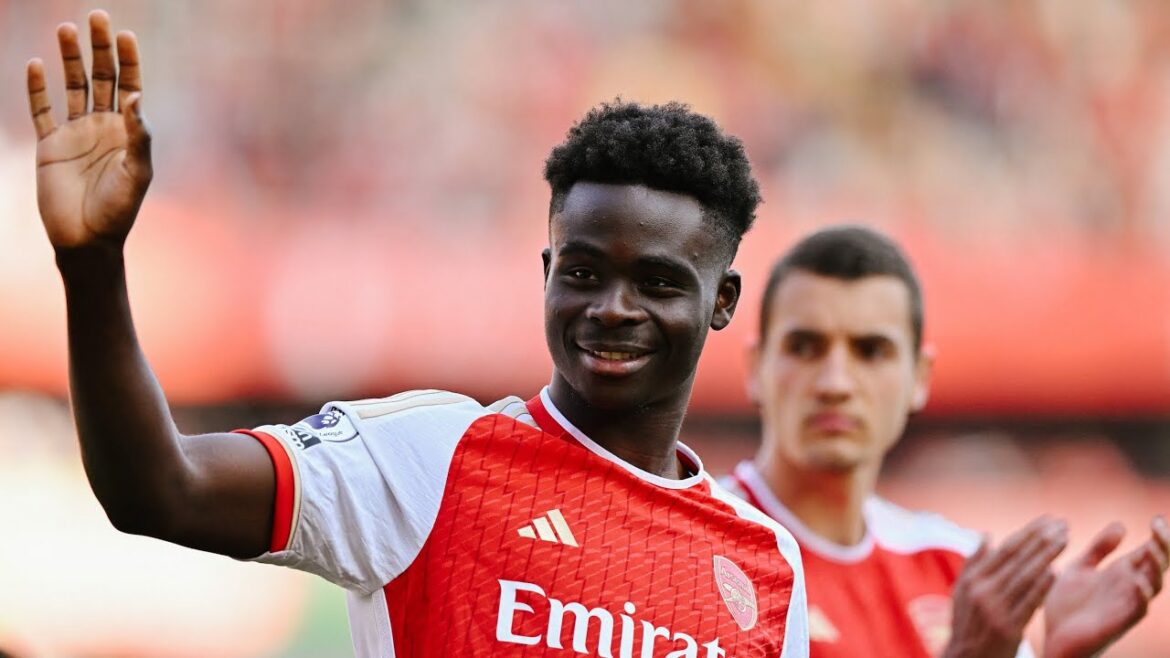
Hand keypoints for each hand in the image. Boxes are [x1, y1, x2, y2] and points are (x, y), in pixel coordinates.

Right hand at [27, 10, 151, 250]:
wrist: (86, 239)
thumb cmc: (118, 210)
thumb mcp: (137, 173)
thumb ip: (137, 136)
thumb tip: (134, 96)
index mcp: (128, 131)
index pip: (130, 86)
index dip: (129, 60)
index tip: (126, 35)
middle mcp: (102, 126)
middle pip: (101, 77)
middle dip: (100, 47)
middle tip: (97, 16)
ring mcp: (75, 133)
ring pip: (72, 86)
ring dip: (69, 58)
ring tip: (66, 28)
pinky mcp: (49, 144)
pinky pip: (41, 109)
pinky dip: (37, 88)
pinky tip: (35, 64)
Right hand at [944, 516, 1068, 657]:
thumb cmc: (967, 624)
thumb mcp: (961, 592)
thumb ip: (974, 563)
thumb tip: (986, 534)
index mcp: (972, 580)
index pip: (1004, 549)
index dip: (1027, 532)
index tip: (1047, 519)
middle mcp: (982, 591)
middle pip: (1016, 559)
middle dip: (1041, 538)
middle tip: (1061, 522)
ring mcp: (995, 610)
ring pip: (1025, 576)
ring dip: (1047, 556)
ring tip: (1065, 539)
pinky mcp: (1008, 628)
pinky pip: (1028, 602)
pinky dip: (1041, 586)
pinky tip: (1056, 572)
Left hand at [1043, 517, 1169, 657]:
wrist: (1053, 640)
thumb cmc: (1068, 607)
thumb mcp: (1080, 569)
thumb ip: (1099, 549)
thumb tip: (1122, 524)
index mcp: (1120, 574)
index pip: (1149, 552)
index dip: (1158, 536)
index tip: (1157, 517)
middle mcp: (1128, 588)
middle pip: (1157, 565)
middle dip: (1163, 546)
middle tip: (1159, 525)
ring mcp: (1125, 605)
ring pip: (1153, 585)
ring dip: (1155, 568)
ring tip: (1151, 549)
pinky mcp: (1117, 622)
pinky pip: (1138, 609)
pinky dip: (1141, 595)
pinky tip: (1137, 581)